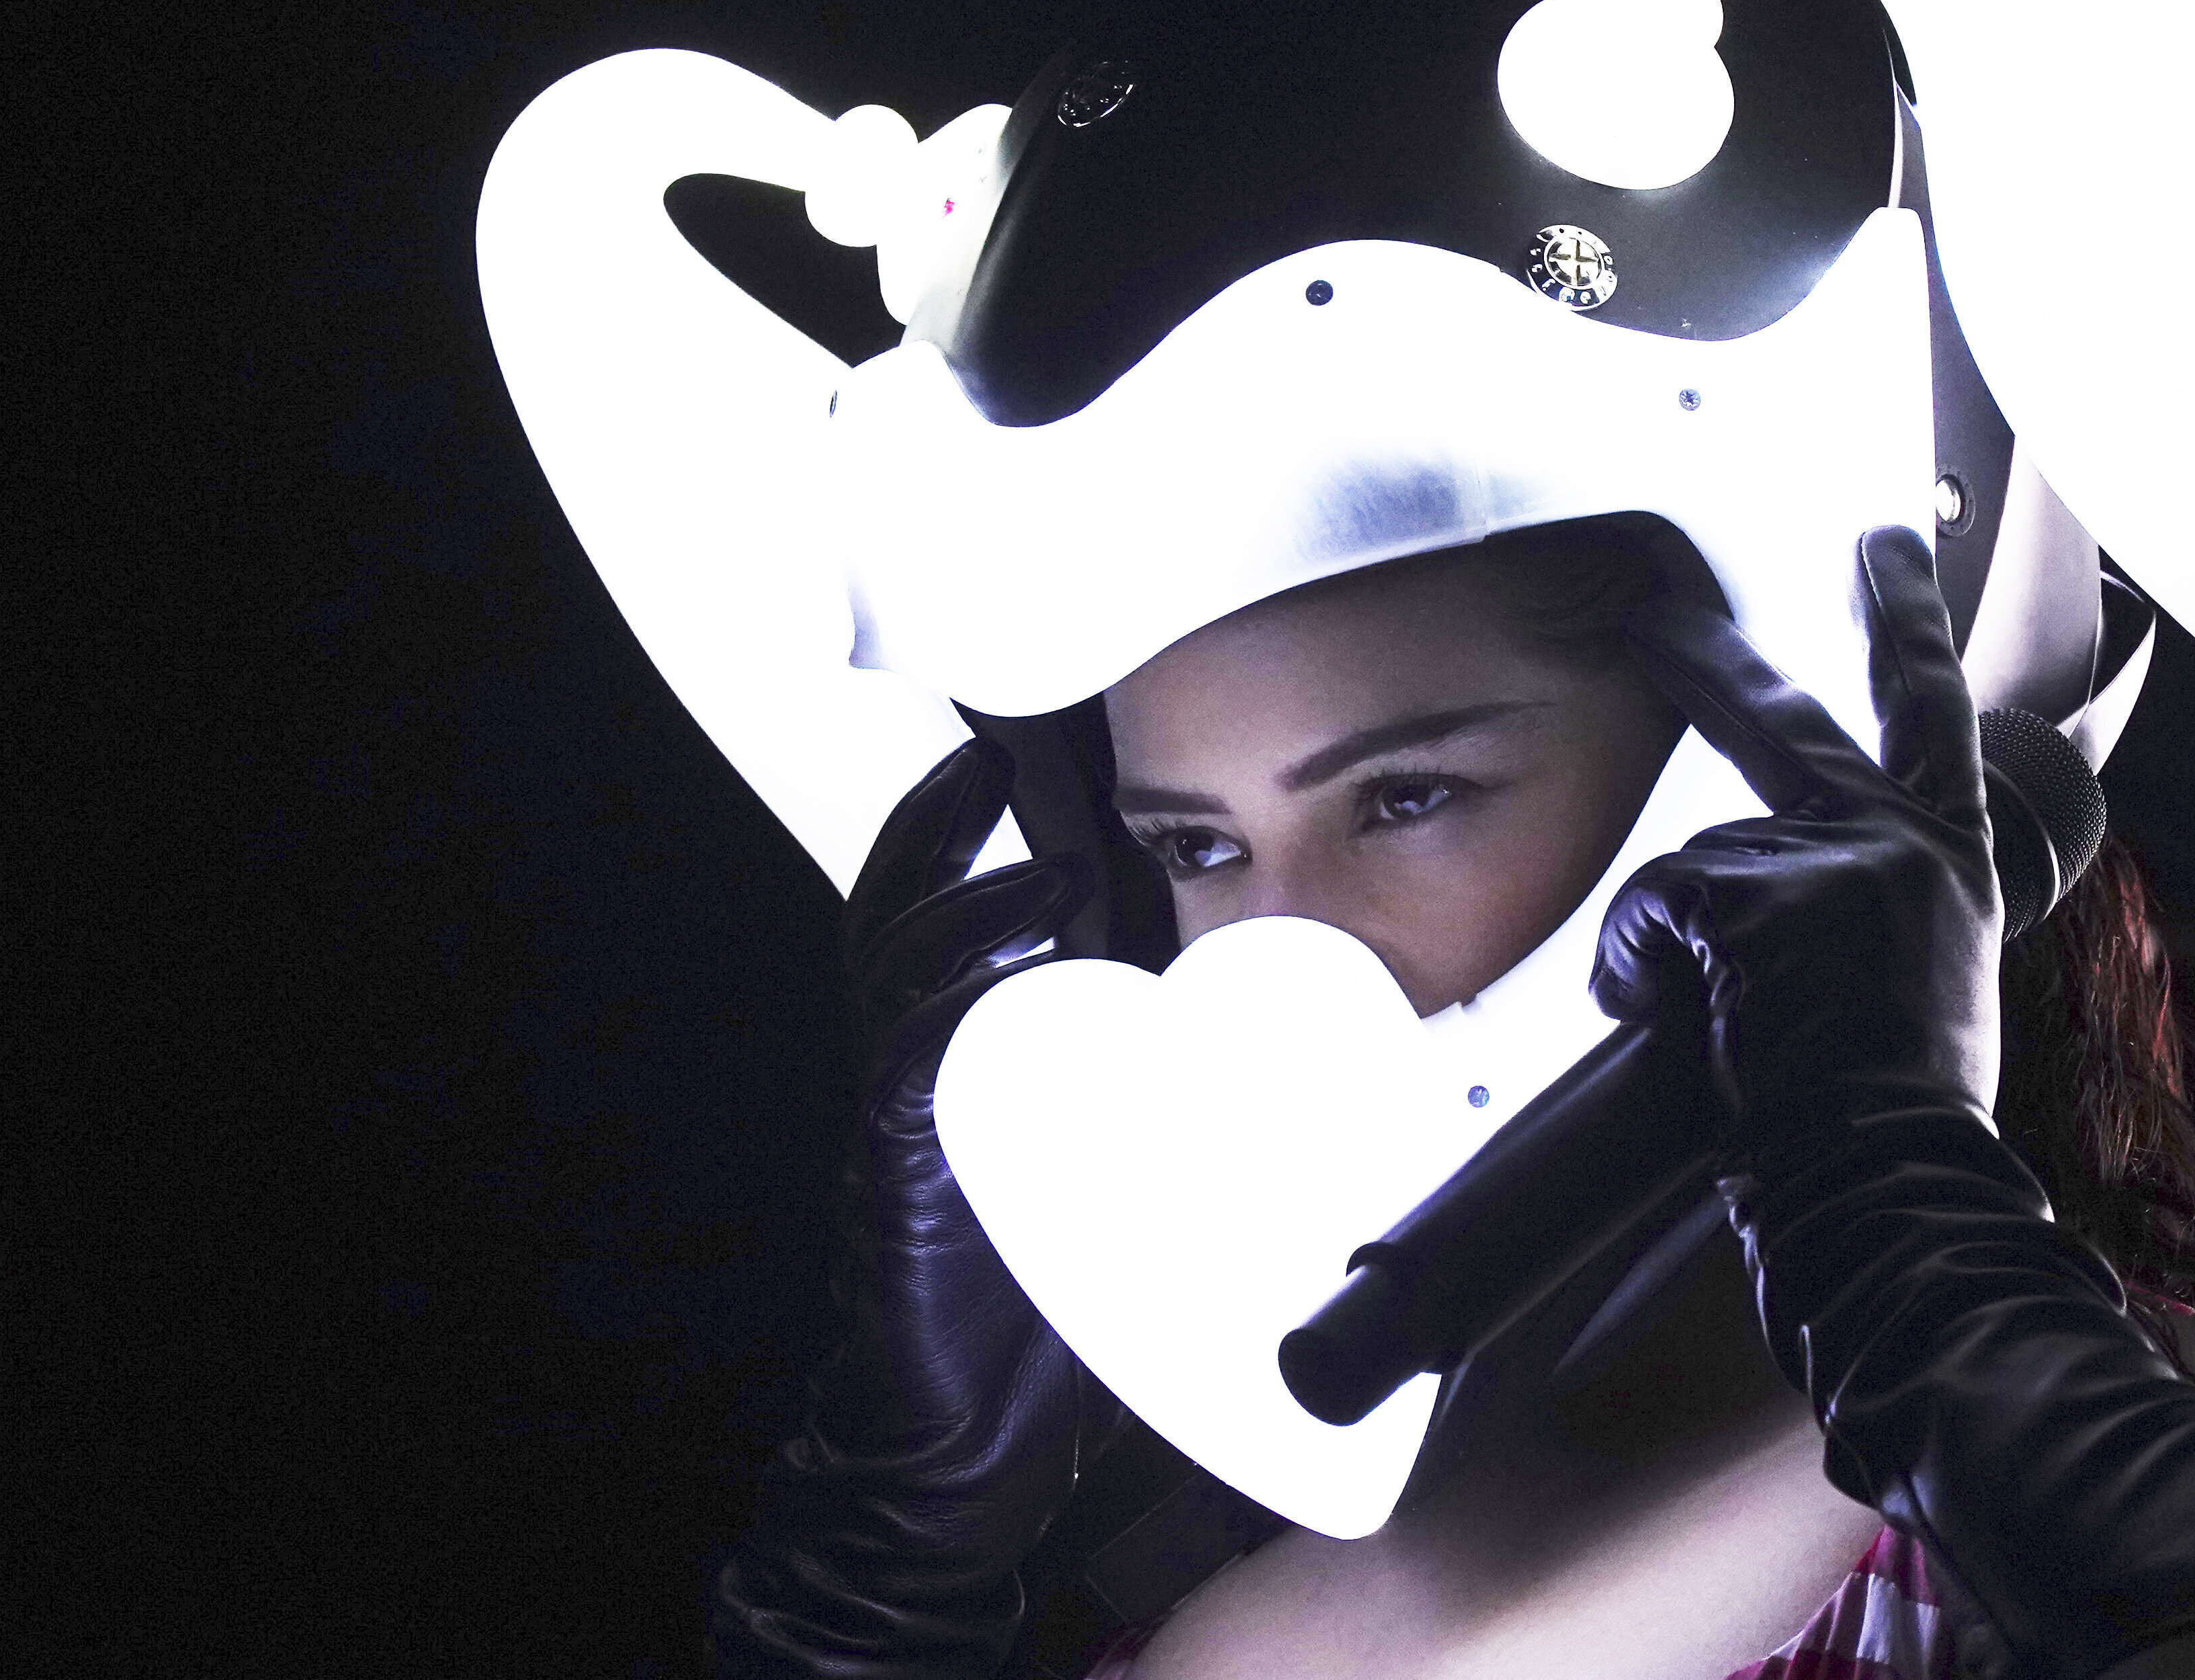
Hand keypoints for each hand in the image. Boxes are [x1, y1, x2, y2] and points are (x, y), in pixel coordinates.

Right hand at [712, 738, 1108, 1677]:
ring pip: (905, 964)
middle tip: (1003, 753)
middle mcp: (924, 1059)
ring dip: (972, 896)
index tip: (1024, 753)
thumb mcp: (1111, 1179)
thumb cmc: (1038, 1315)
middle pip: (913, 907)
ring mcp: (905, 1104)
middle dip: (946, 820)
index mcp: (969, 1052)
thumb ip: (1164, 1113)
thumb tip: (1294, 1068)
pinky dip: (950, 993)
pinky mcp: (900, 1157)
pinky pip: (911, 1050)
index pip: (956, 909)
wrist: (956, 1441)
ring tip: (1050, 855)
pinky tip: (1000, 956)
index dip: (973, 823)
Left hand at [1596, 529, 2194, 1679]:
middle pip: (1783, 730)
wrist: (1901, 1194)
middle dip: (1708, 669)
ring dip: (1669, 949)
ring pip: (1687, 871)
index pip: (1933, 715)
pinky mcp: (1761, 900)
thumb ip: (1880, 926)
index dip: (1906, 620)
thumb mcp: (1928, 995)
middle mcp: (1901, 842)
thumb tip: (1799, 937)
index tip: (1887, 545)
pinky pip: (1653, 917)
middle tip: (1650, 619)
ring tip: (1716, 1036)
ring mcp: (1831, 864)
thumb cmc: (1913, 1127)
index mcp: (1955, 863)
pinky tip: (1680, 1029)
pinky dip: (1641, 975)